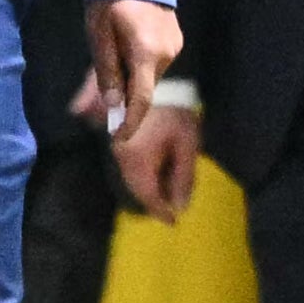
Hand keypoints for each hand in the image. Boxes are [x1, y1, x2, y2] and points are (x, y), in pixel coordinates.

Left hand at [86, 0, 179, 129]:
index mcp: (146, 52)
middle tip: (96, 105)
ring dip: (130, 80)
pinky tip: (122, 52)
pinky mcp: (175, 40)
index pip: (141, 98)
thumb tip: (113, 105)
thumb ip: (107, 71)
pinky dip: (138, 67)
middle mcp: (167, 53)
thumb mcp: (99, 35)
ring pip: (148, 76)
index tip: (118, 138)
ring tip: (107, 64)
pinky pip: (154, 63)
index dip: (130, 122)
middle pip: (143, 88)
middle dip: (123, 100)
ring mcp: (174, 46)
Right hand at [110, 101, 200, 222]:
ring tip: (164, 192)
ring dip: (147, 185)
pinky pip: (128, 162)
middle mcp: (121, 155)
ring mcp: (116, 144)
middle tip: (170, 210)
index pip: (147, 195)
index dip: (161, 212)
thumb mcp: (187, 146)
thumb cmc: (175, 112)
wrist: (158, 79)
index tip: (174, 223)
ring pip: (130, 175)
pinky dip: (141, 172)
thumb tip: (180, 206)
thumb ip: (183, 178)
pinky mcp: (117, 135)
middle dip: (153, 200)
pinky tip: (155, 171)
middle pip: (136, 186)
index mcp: (137, 159)